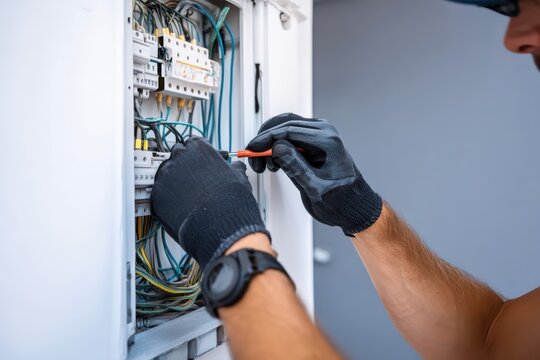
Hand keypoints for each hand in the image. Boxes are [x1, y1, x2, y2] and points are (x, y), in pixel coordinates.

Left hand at [151, 137, 269, 268]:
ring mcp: (165, 176)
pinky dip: (166, 198)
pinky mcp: (156, 195)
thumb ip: (231, 169)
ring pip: (165, 173)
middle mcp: (179, 157)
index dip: (198, 155)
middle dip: (184, 165)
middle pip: (177, 155)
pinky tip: (180, 206)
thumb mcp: (238, 177)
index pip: (193, 143)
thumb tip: (235, 169)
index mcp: (199, 149)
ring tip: (187, 196)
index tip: (200, 163)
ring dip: (174, 181)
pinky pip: (159, 193)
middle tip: (193, 180)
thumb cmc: (231, 202)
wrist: (221, 225)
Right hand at [247, 113, 381, 235]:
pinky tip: (273, 163)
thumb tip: (277, 148)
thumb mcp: (315, 189)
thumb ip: (296, 168)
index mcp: (328, 141)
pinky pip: (289, 137)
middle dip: (265, 141)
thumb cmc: (342, 200)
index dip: (266, 139)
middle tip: (254, 158)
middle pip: (285, 124)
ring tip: (265, 166)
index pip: (290, 131)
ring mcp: (318, 136)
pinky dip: (276, 147)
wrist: (353, 206)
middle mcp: (324, 133)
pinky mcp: (312, 143)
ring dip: (270, 143)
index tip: (252, 150)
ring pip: (285, 128)